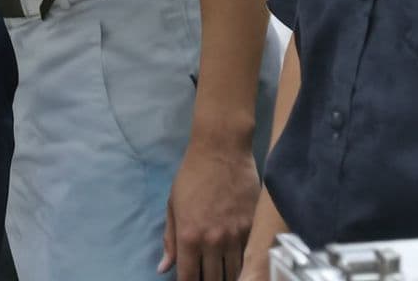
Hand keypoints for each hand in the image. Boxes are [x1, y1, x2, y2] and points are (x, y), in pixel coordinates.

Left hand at [162, 141, 258, 280]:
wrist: (221, 150)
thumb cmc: (191, 175)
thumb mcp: (172, 206)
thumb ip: (170, 240)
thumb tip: (163, 269)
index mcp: (189, 236)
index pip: (188, 277)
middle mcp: (213, 241)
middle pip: (213, 279)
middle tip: (208, 278)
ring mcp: (236, 235)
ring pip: (235, 272)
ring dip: (229, 277)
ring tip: (224, 275)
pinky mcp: (253, 227)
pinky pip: (250, 256)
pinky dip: (244, 264)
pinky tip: (242, 266)